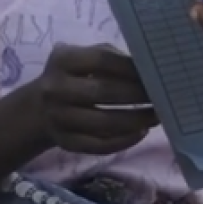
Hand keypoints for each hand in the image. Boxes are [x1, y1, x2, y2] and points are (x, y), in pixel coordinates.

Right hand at [33, 44, 157, 154]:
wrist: (39, 108)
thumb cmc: (74, 76)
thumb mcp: (84, 58)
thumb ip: (112, 58)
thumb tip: (150, 67)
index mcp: (63, 60)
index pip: (102, 60)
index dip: (131, 68)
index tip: (155, 72)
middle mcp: (55, 88)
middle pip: (104, 92)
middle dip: (138, 95)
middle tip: (163, 96)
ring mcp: (57, 118)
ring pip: (103, 122)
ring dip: (135, 120)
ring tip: (157, 116)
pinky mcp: (63, 142)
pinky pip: (97, 145)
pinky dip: (122, 141)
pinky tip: (140, 133)